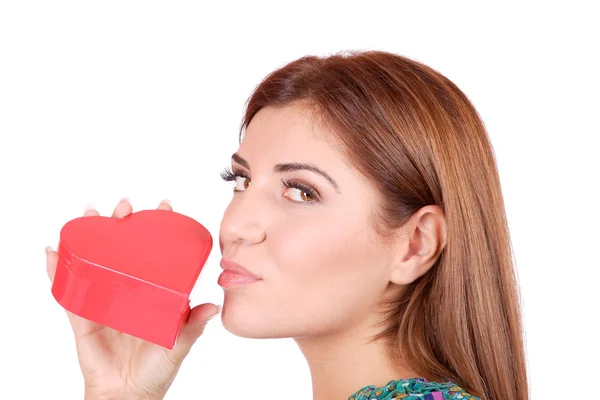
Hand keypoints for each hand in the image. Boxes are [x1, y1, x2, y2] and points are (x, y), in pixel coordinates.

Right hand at [46, 199, 219, 399]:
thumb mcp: (178, 343)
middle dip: (121, 223)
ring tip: (89, 216)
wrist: (127, 394)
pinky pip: (67, 290)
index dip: (157, 229)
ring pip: (94, 261)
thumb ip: (192, 325)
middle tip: (124, 208)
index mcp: (151, 292)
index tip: (163, 207)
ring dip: (88, 237)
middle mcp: (127, 290)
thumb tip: (213, 305)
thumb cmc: (156, 369)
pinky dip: (57, 271)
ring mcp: (103, 300)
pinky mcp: (82, 315)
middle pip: (121, 249)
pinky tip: (52, 251)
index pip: (154, 253)